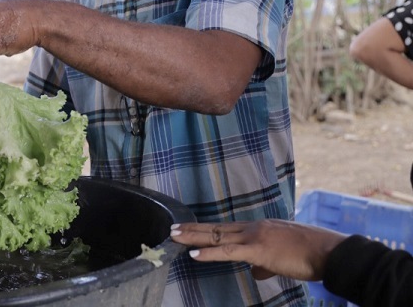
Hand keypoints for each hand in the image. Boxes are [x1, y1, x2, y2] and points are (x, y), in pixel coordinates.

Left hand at [170, 220, 346, 280]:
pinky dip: (209, 253)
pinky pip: (228, 251)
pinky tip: (194, 254)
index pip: (227, 228)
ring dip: (194, 237)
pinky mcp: (258, 250)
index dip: (207, 230)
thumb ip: (266, 264)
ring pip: (218, 236)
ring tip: (175, 237)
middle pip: (217, 228)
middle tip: (173, 228)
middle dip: (194, 229)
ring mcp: (255, 237)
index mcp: (260, 229)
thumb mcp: (284, 257)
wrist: (329, 252)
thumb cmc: (311, 255)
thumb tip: (256, 272)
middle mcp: (254, 228)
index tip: (190, 230)